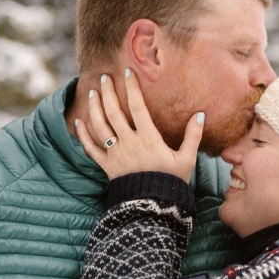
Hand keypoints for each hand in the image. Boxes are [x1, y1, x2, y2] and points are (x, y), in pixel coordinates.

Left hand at [74, 71, 202, 180]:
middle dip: (108, 92)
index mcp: (148, 138)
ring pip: (100, 126)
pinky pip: (90, 148)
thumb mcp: (187, 159)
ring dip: (95, 108)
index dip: (132, 88)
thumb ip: (193, 136)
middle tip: (105, 77)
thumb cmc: (171, 182)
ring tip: (93, 93)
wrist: (152, 207)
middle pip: (114, 112)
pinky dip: (82, 135)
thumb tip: (200, 115)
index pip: (137, 106)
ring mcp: (115, 154)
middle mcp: (128, 142)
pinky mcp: (106, 166)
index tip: (128, 72)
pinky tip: (78, 122)